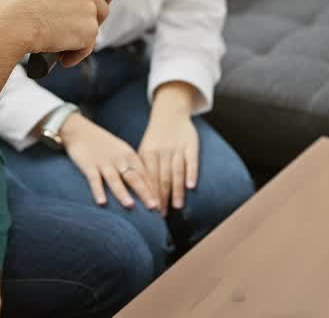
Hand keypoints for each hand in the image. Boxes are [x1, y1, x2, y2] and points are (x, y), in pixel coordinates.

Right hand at [0, 0, 115, 66]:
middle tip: (76, 31)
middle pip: (103, 7)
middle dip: (93, 21)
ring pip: (94, 29)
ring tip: (61, 47)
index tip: (104, 0)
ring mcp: (89, 9)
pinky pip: (87, 47)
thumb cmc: (18, 7)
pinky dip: (76, 55)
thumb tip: (71, 6)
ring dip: (81, 39)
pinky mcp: (89, 30)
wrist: (13, 22)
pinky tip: (63, 58)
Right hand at [58, 113, 159, 211]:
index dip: (154, 189)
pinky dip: (98, 191)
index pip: (145, 174)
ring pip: (114, 179)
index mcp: (129, 155)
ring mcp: (103, 163)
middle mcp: (119, 159)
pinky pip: (94, 180)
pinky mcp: (88, 165)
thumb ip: (132, 166)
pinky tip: (101, 202)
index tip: (162, 203)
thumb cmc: (103, 144)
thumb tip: (146, 186)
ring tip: (130, 206)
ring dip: (122, 193)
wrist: (80, 130)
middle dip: (144, 193)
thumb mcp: (121, 151)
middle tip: (154, 207)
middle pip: (133, 178)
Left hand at [139, 82, 199, 215]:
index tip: (150, 211)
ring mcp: (177, 148)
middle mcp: (162, 151)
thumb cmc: (155, 138)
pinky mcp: (191, 145)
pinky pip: (191, 160)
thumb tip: (136, 195)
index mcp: (147, 153)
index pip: (148, 177)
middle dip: (162, 197)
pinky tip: (191, 186)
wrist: (170, 114)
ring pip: (177, 171)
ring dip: (177, 190)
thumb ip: (142, 170)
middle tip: (162, 215)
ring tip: (177, 206)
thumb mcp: (144, 150)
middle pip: (162, 177)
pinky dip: (192, 173)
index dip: (149, 194)